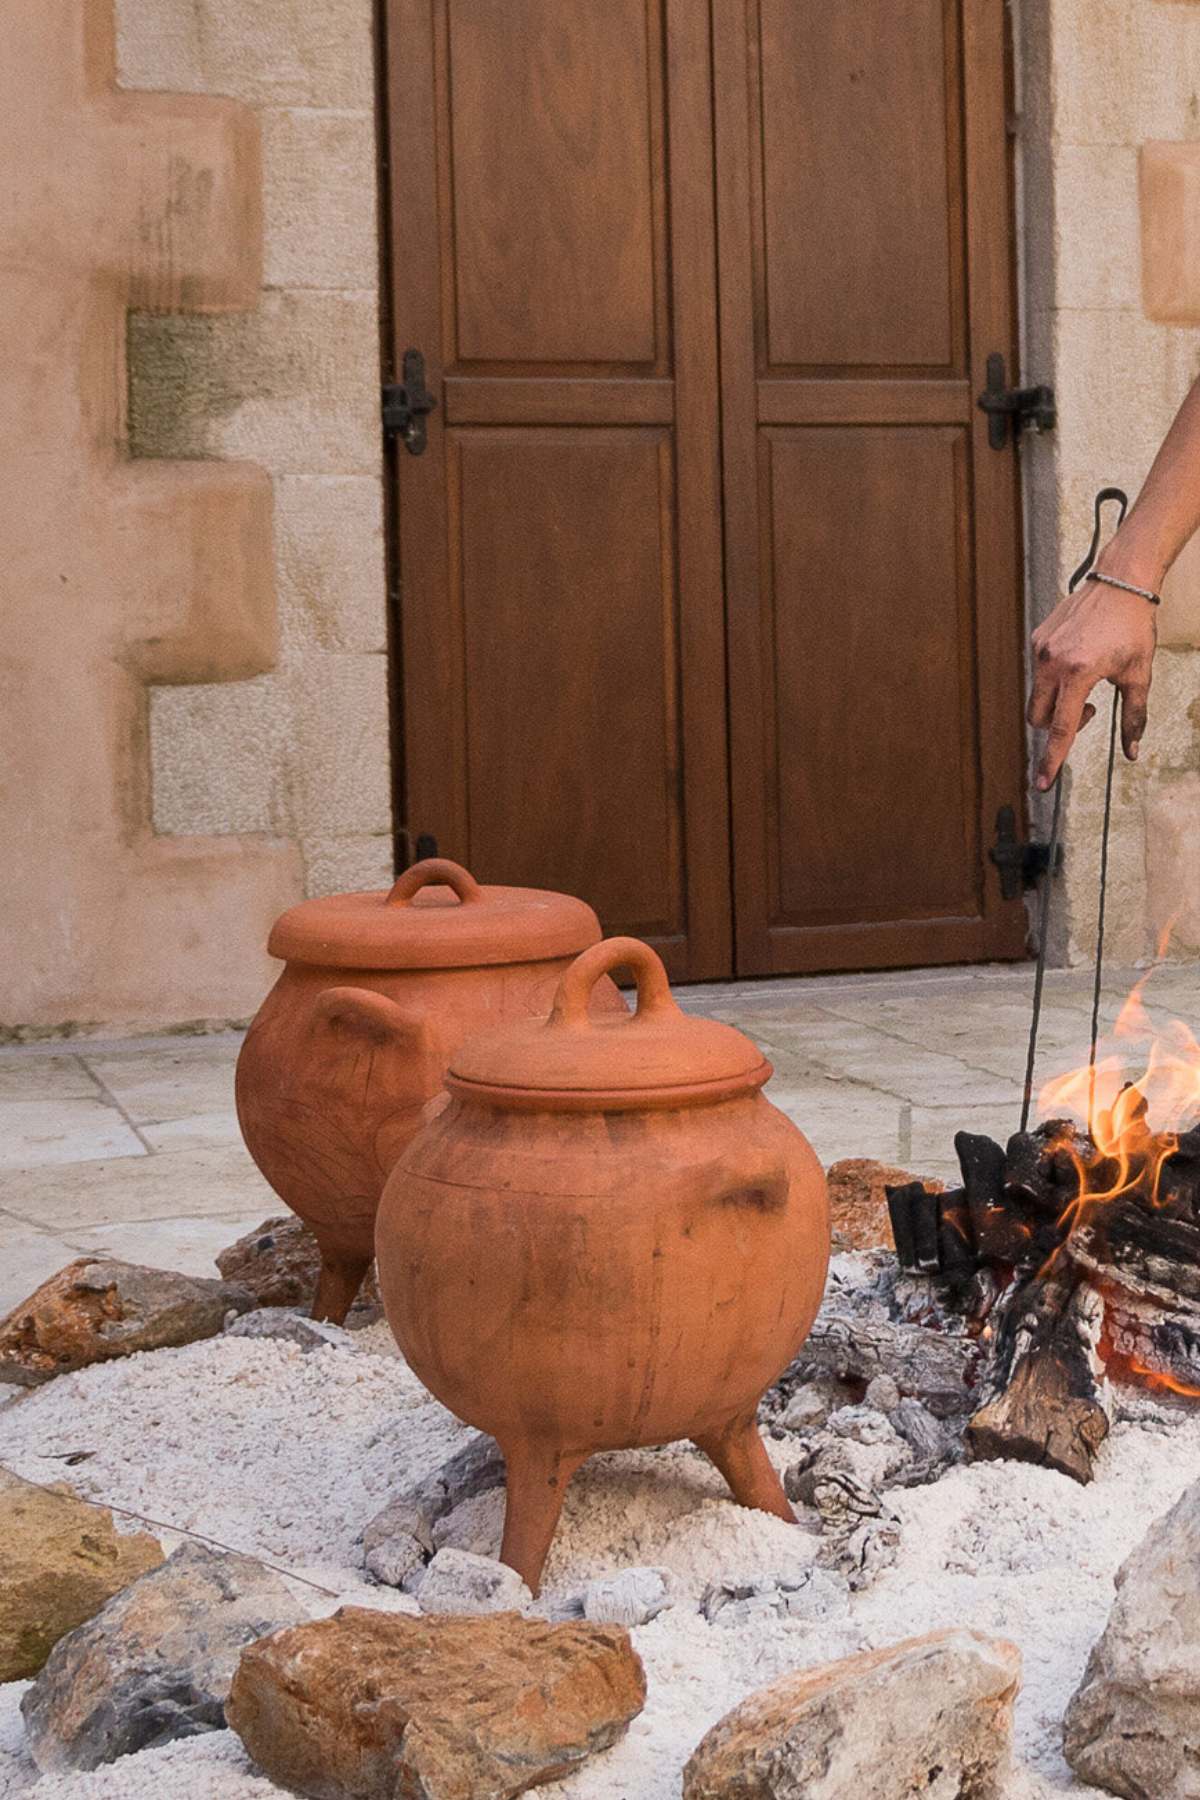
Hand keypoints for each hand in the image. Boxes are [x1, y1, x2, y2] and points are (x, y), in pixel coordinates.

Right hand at [1027, 555, 1157, 789]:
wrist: (1120, 584)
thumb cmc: (1133, 627)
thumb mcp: (1139, 675)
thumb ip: (1134, 717)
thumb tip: (1133, 751)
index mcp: (1079, 673)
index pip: (1061, 728)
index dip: (1052, 759)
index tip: (1041, 783)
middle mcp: (1053, 662)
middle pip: (1039, 718)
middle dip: (1059, 726)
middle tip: (1089, 710)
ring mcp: (1042, 649)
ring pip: (1037, 697)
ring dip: (1057, 702)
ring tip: (1086, 683)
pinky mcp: (1038, 639)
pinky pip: (1038, 673)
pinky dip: (1055, 679)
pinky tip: (1079, 660)